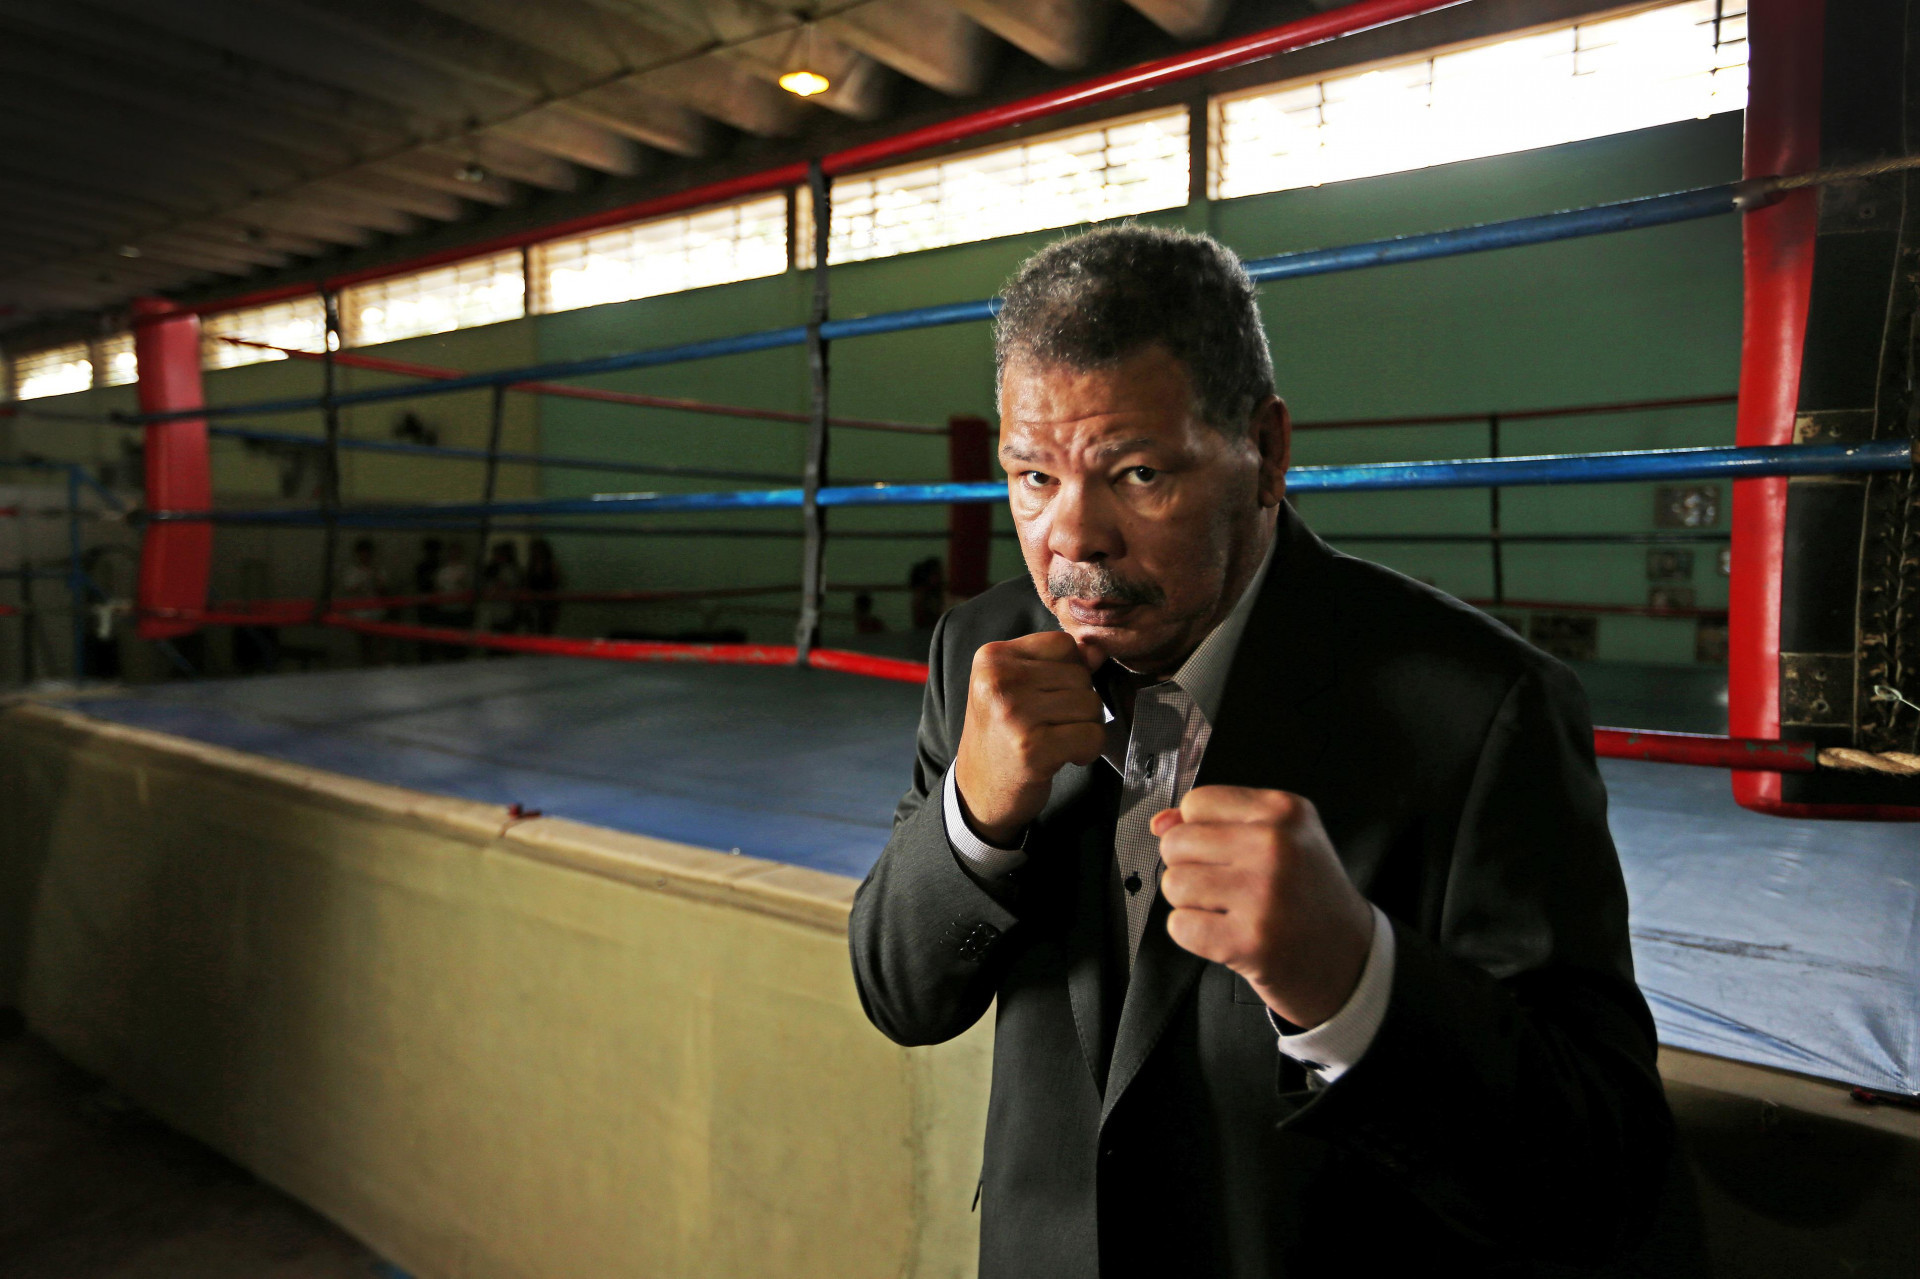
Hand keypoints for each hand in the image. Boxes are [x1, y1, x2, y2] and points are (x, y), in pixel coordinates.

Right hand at [953, 630, 1105, 845]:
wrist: (977, 790)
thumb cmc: (1002, 734)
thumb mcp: (1019, 688)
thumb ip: (1058, 664)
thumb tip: (1098, 650)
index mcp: (992, 657)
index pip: (1063, 644)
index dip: (1069, 671)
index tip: (1048, 697)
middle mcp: (1000, 680)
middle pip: (1080, 675)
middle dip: (1077, 703)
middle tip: (1050, 725)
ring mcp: (1015, 714)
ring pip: (1091, 704)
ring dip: (1084, 727)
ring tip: (1055, 739)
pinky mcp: (1032, 748)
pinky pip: (1091, 735)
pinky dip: (1087, 750)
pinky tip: (1062, 757)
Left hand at [1154, 787, 1373, 1028]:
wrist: (1350, 959)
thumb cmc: (1308, 897)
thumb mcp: (1280, 841)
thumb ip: (1217, 822)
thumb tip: (1160, 822)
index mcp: (1285, 811)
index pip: (1196, 802)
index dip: (1199, 830)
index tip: (1225, 852)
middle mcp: (1276, 846)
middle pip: (1176, 842)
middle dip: (1190, 867)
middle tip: (1227, 888)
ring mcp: (1263, 894)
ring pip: (1174, 884)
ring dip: (1191, 903)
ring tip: (1229, 911)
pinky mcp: (1250, 940)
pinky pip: (1179, 926)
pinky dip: (1194, 935)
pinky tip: (1227, 936)